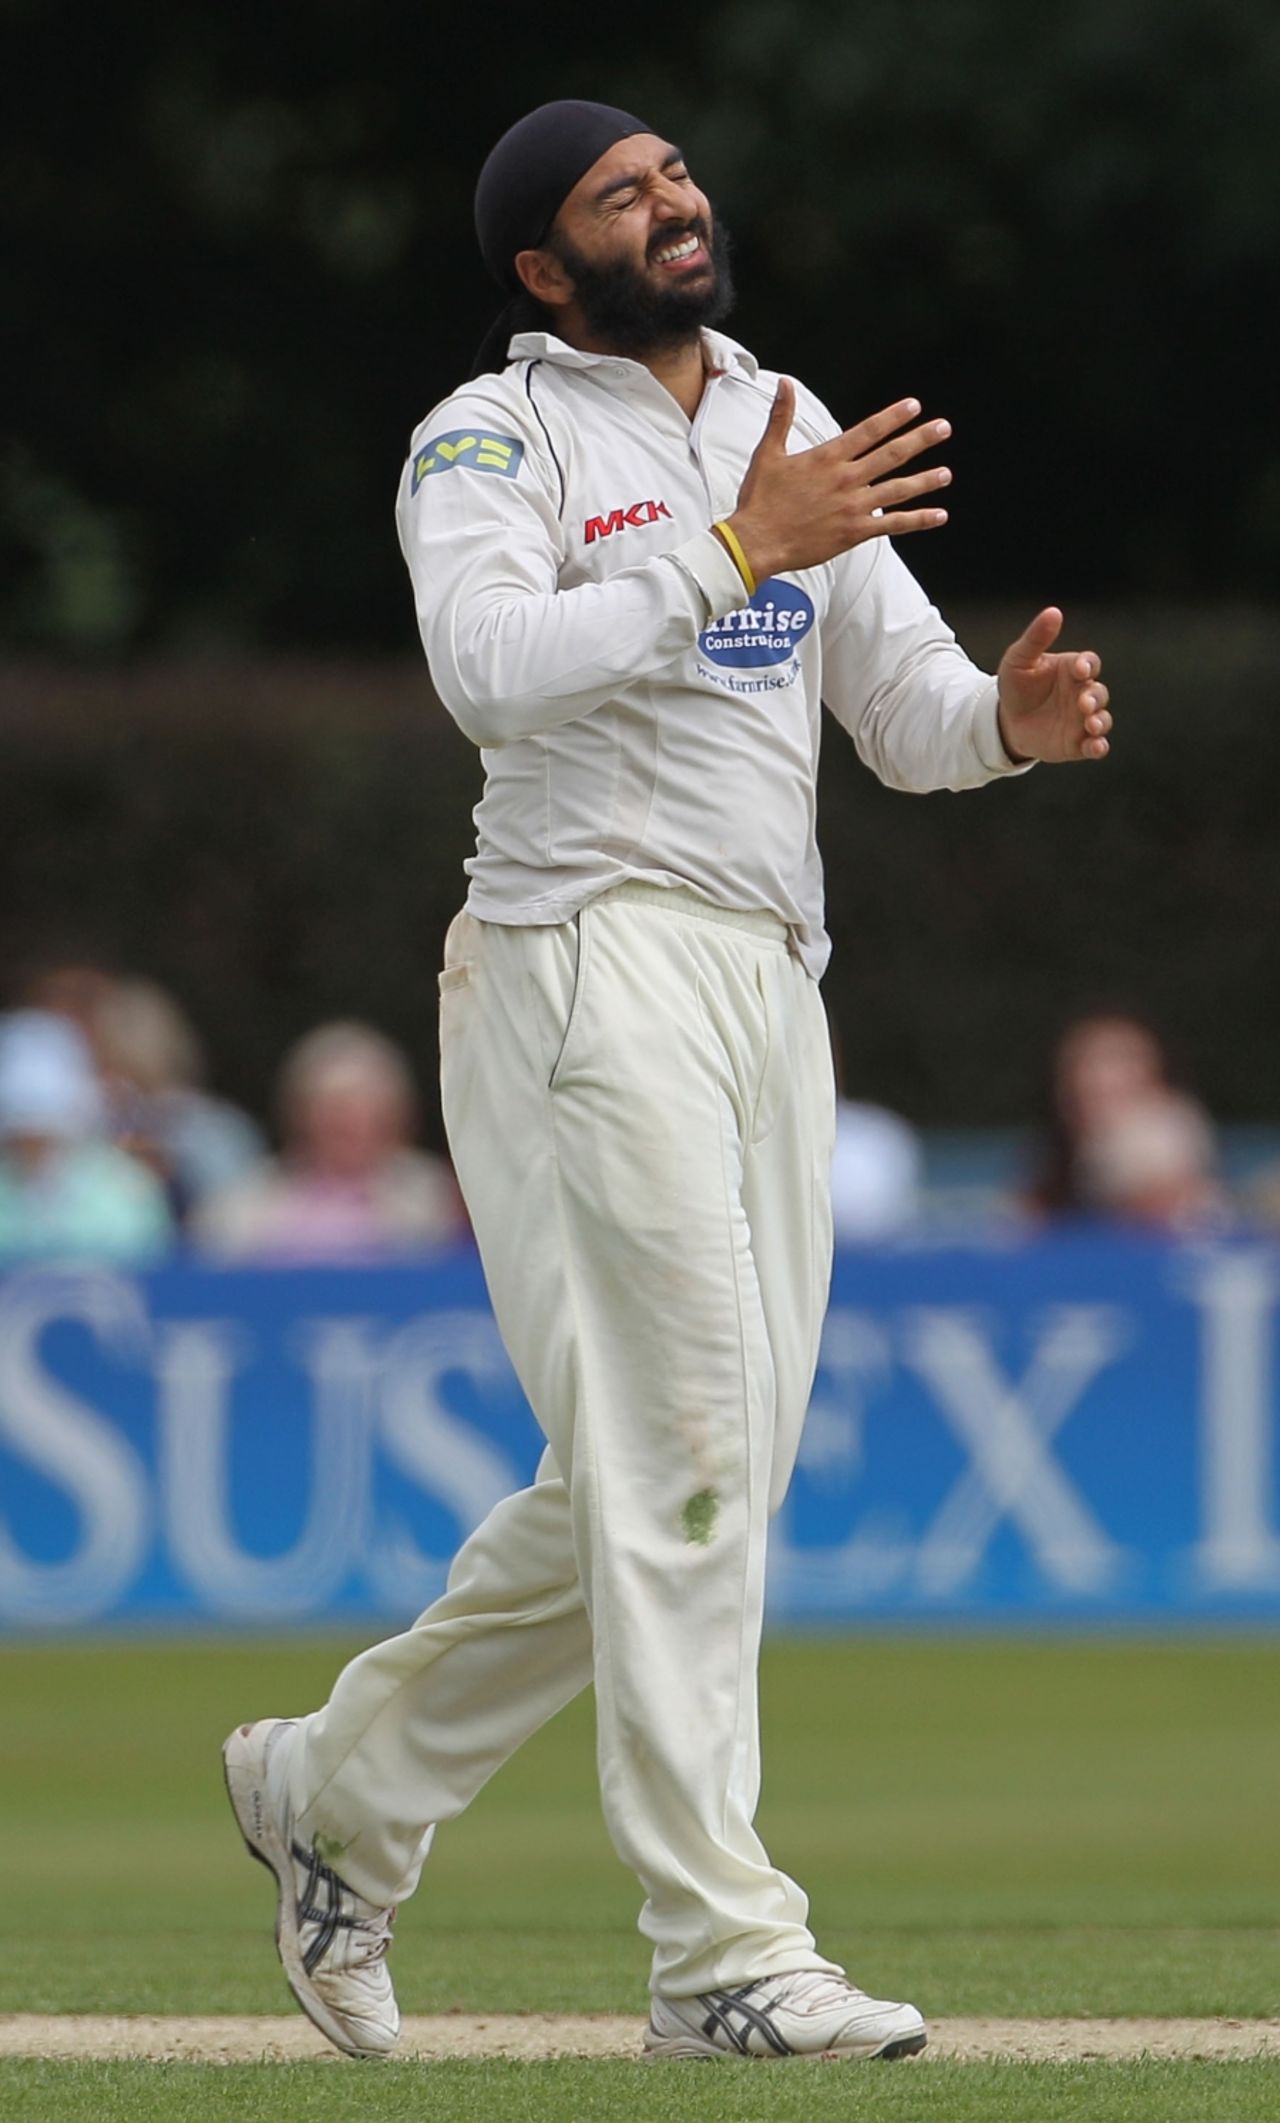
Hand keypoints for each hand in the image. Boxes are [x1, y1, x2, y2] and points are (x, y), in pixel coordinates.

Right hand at [725, 381, 952, 582]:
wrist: (756, 541)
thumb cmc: (760, 500)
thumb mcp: (768, 453)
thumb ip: (781, 417)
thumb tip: (785, 384)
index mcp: (827, 458)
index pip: (868, 431)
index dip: (893, 417)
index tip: (913, 407)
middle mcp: (846, 479)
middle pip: (891, 455)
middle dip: (920, 439)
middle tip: (943, 428)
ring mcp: (853, 506)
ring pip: (898, 490)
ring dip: (925, 480)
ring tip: (946, 474)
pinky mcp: (854, 532)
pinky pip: (893, 525)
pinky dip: (917, 520)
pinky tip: (937, 516)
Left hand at [996, 609, 1111, 764]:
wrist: (1005, 721)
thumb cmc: (1017, 685)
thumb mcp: (1019, 659)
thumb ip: (1036, 637)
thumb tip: (1053, 612)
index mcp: (1073, 669)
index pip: (1090, 663)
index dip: (1087, 666)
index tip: (1079, 670)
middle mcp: (1083, 693)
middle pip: (1099, 692)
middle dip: (1094, 697)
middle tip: (1083, 702)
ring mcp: (1083, 719)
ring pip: (1102, 719)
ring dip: (1101, 721)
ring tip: (1091, 724)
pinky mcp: (1078, 743)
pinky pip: (1095, 745)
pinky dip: (1099, 746)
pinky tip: (1096, 746)